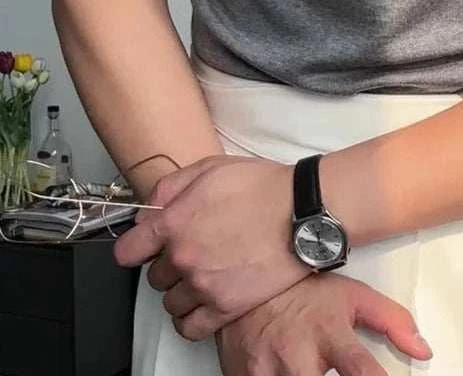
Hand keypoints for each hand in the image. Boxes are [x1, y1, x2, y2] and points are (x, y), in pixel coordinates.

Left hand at [114, 155, 311, 339]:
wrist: (303, 211)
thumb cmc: (263, 187)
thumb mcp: (211, 168)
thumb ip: (170, 186)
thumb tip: (149, 209)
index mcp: (174, 223)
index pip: (127, 251)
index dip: (137, 246)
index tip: (146, 246)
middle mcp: (183, 258)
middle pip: (154, 276)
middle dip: (169, 264)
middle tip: (193, 251)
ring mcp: (204, 286)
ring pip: (170, 302)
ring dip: (182, 290)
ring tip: (204, 276)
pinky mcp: (227, 307)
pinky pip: (190, 327)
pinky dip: (192, 318)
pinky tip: (204, 302)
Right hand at [216, 272, 432, 375]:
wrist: (251, 281)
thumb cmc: (306, 292)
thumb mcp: (354, 297)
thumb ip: (392, 322)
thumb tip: (423, 351)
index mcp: (329, 332)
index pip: (359, 369)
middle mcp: (297, 353)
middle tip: (326, 367)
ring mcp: (267, 369)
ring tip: (308, 366)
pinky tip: (287, 371)